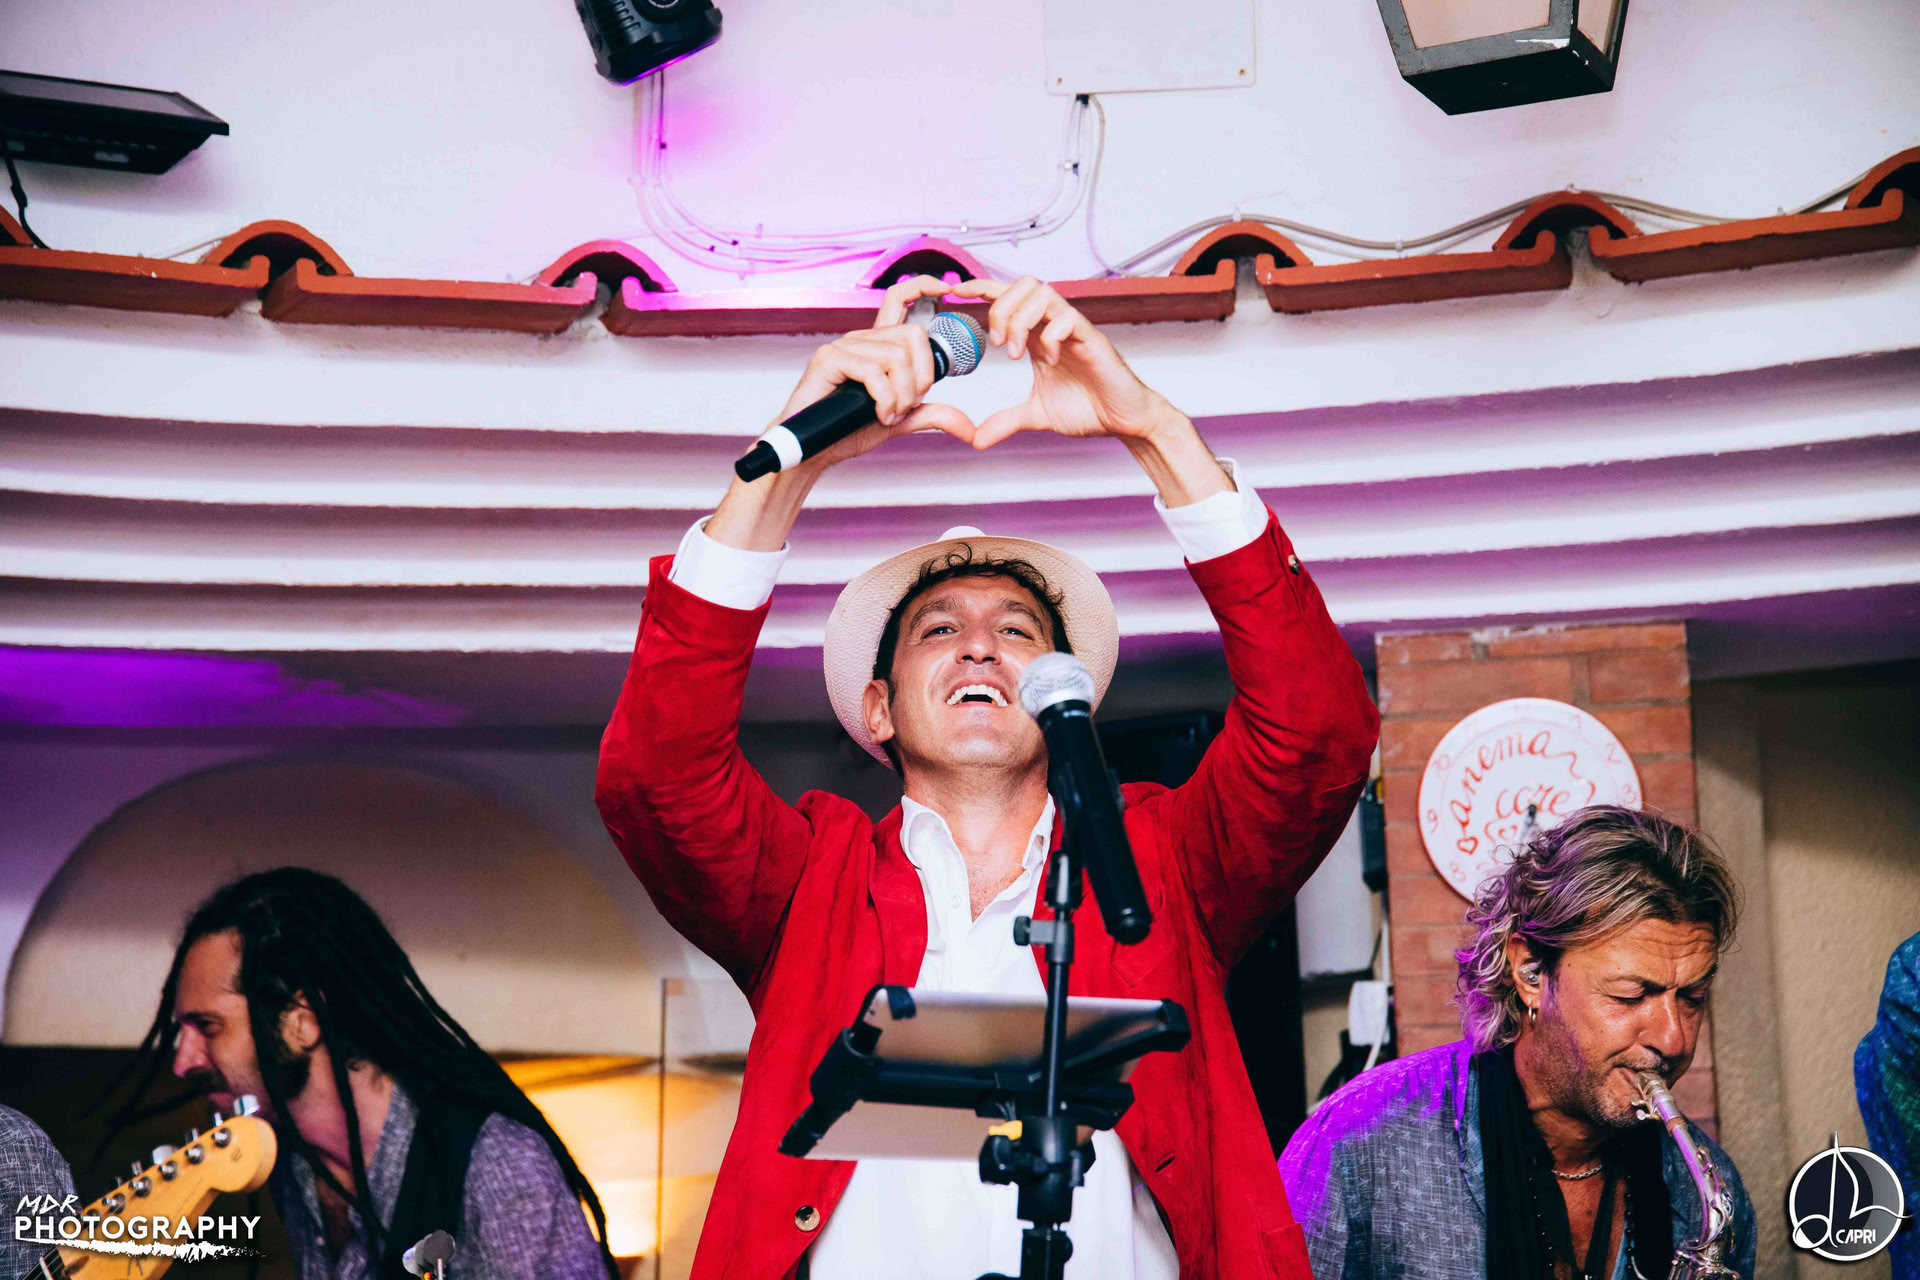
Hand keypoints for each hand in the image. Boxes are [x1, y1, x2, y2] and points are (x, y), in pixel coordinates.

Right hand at [769, 274, 976, 474]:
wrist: (814, 449)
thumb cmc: (847, 430)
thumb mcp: (900, 421)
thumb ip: (931, 415)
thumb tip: (969, 426)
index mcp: (878, 345)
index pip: (900, 299)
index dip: (924, 286)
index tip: (948, 288)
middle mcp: (862, 339)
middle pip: (913, 335)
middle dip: (922, 376)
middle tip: (909, 405)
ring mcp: (844, 346)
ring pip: (896, 357)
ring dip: (902, 395)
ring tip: (889, 416)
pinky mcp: (829, 358)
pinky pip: (874, 370)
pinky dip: (885, 398)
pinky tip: (878, 414)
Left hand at [945, 276, 1171, 449]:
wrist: (1124, 421)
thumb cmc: (1088, 408)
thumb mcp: (1036, 415)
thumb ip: (1006, 421)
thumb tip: (976, 439)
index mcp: (1037, 335)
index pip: (1007, 297)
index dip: (981, 289)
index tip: (956, 294)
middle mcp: (1054, 325)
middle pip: (1022, 285)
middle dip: (1000, 307)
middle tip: (995, 343)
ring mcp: (1074, 329)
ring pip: (1042, 293)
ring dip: (1020, 320)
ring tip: (1016, 353)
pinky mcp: (1092, 339)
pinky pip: (1066, 318)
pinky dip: (1048, 336)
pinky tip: (1048, 360)